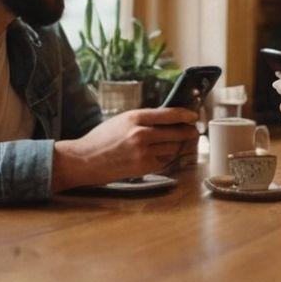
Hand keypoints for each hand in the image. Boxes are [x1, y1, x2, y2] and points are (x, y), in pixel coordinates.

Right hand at [52, 107, 198, 190]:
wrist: (85, 160)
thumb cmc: (101, 139)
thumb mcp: (121, 120)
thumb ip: (142, 119)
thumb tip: (166, 118)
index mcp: (134, 117)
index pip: (167, 114)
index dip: (184, 114)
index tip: (194, 115)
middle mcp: (141, 134)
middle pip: (175, 132)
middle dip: (188, 132)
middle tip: (195, 131)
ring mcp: (143, 152)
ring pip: (173, 147)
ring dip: (183, 145)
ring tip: (188, 143)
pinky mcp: (144, 167)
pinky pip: (164, 160)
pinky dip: (169, 157)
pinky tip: (171, 154)